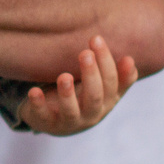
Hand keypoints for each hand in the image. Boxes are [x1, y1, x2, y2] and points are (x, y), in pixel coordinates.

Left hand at [18, 35, 139, 134]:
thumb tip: (130, 59)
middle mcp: (91, 114)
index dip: (106, 63)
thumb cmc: (84, 98)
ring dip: (67, 94)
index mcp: (107, 102)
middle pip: (95, 96)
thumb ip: (118, 76)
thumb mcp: (103, 89)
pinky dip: (38, 104)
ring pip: (71, 110)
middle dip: (91, 75)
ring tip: (63, 77)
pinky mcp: (47, 124)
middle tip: (85, 53)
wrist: (57, 122)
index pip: (111, 83)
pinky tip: (33, 91)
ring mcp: (69, 122)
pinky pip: (43, 116)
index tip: (97, 40)